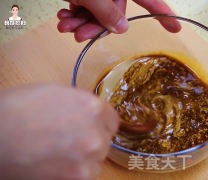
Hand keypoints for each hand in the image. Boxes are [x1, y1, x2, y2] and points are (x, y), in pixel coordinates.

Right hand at [0, 84, 118, 178]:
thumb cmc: (17, 110)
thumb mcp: (56, 94)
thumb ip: (81, 105)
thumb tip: (90, 114)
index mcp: (92, 108)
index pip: (112, 120)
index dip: (100, 124)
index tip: (91, 127)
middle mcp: (96, 134)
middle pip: (105, 140)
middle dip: (91, 140)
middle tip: (69, 140)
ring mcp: (87, 159)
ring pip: (96, 159)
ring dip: (84, 157)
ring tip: (59, 153)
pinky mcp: (77, 177)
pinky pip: (86, 174)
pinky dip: (74, 171)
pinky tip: (56, 164)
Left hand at [57, 0, 181, 41]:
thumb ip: (106, 12)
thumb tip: (122, 28)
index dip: (163, 14)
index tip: (176, 27)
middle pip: (116, 11)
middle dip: (96, 26)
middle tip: (78, 36)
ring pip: (98, 12)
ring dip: (81, 22)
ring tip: (64, 25)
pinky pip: (87, 5)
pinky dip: (75, 14)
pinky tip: (64, 16)